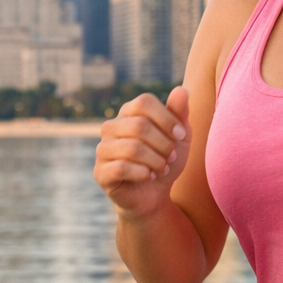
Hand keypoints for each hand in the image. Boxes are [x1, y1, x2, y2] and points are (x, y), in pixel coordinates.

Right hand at [94, 88, 191, 217]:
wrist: (155, 193)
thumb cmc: (167, 159)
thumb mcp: (180, 136)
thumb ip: (180, 113)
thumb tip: (182, 90)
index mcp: (129, 112)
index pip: (144, 102)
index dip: (166, 118)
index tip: (181, 135)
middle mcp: (111, 127)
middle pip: (139, 126)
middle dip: (163, 144)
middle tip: (172, 157)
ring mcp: (103, 149)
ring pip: (132, 148)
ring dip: (155, 161)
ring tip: (163, 168)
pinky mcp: (100, 172)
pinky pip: (121, 168)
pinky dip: (143, 173)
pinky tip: (149, 177)